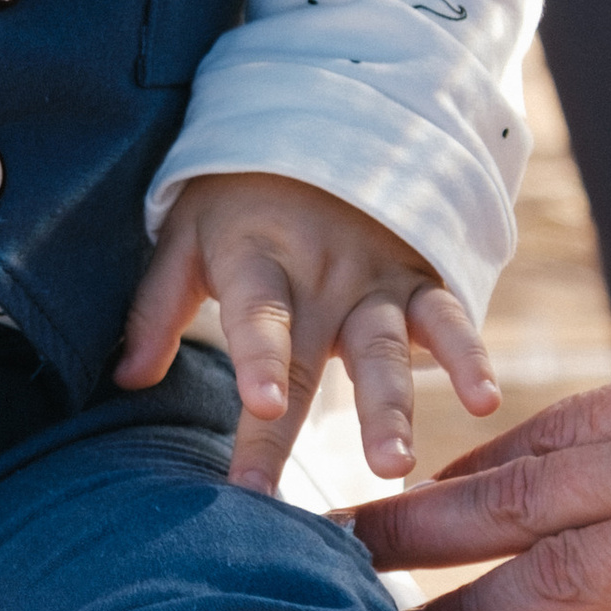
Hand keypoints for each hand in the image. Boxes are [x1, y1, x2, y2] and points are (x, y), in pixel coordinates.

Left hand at [118, 169, 497, 494]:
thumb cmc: (237, 197)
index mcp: (256, 259)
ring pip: (384, 348)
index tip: (259, 406)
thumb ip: (158, 307)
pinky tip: (485, 400)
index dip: (258, 359)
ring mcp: (374, 280)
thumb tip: (125, 381)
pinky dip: (470, 356)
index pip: (256, 316)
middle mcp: (318, 275)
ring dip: (390, 407)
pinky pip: (448, 320)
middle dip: (292, 427)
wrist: (324, 118)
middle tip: (277, 492)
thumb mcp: (185, 233)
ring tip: (393, 465)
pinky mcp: (420, 281)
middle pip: (307, 357)